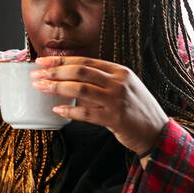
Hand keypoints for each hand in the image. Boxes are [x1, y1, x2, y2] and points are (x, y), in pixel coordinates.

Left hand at [31, 55, 167, 155]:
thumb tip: (70, 77)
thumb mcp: (124, 87)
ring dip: (57, 88)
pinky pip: (86, 113)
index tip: (42, 62)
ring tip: (41, 89)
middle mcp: (118, 82)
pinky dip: (69, 111)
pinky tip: (56, 111)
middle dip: (54, 72)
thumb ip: (102, 81)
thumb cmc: (136, 109)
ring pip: (80, 89)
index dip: (61, 61)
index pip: (85, 60)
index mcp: (119, 71)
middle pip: (80, 71)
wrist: (156, 131)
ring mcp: (117, 100)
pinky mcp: (114, 119)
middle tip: (36, 75)